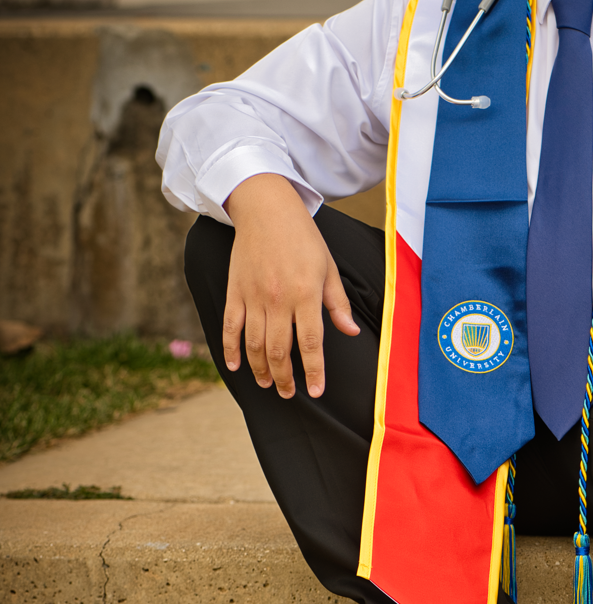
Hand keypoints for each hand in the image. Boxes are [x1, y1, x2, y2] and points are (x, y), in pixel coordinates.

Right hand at [222, 174, 358, 398]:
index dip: (313, 371)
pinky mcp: (235, 291)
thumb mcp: (328, 267)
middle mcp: (278, 300)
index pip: (311, 343)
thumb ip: (337, 304)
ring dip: (261, 369)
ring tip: (268, 384)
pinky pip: (230, 327)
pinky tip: (237, 367)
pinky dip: (231, 350)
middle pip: (279, 351)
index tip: (315, 391)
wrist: (266, 210)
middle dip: (284, 377)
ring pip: (255, 344)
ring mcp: (253, 297)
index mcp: (306, 294)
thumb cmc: (303, 238)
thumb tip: (350, 333)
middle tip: (289, 393)